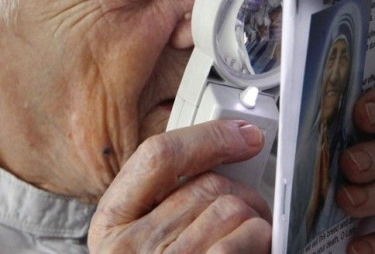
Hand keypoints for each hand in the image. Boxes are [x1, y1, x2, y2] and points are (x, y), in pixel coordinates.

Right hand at [88, 121, 271, 252]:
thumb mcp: (150, 238)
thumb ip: (172, 197)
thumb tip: (232, 145)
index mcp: (112, 225)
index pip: (158, 156)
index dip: (209, 136)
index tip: (244, 135)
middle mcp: (129, 248)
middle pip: (208, 184)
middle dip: (241, 193)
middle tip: (248, 214)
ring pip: (233, 207)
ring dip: (254, 219)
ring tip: (246, 242)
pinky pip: (246, 235)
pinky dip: (260, 238)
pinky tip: (253, 250)